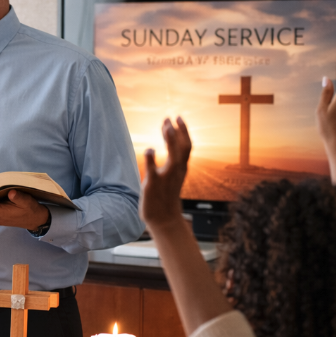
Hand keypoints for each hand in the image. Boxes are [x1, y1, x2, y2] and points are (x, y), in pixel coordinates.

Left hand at [141, 116, 191, 231]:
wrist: (164, 219)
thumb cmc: (166, 196)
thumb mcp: (173, 175)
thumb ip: (174, 161)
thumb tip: (172, 147)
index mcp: (181, 168)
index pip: (186, 146)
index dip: (183, 131)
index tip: (176, 117)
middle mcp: (177, 171)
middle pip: (183, 148)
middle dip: (178, 131)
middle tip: (169, 118)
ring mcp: (166, 178)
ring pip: (174, 157)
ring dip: (170, 140)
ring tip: (165, 126)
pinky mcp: (153, 185)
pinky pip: (153, 171)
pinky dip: (152, 160)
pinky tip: (149, 149)